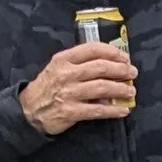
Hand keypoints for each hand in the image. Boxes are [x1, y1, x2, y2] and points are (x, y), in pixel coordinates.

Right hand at [20, 42, 137, 134]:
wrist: (29, 110)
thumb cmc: (47, 87)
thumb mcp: (58, 67)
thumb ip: (78, 63)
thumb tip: (107, 63)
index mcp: (64, 59)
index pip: (92, 49)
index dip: (112, 52)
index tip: (124, 57)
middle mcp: (67, 74)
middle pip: (101, 68)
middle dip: (121, 70)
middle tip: (132, 73)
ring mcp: (69, 93)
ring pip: (102, 87)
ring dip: (120, 89)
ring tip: (130, 91)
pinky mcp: (71, 112)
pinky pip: (97, 110)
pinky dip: (113, 110)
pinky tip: (123, 110)